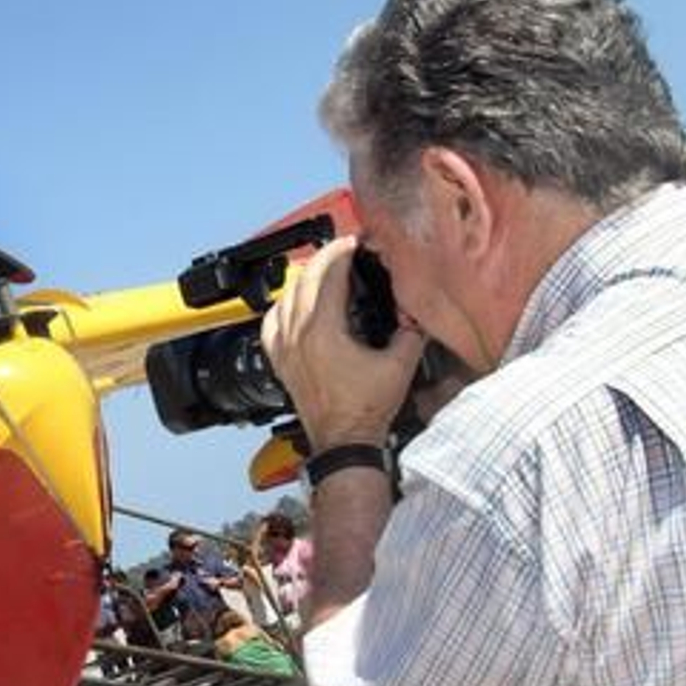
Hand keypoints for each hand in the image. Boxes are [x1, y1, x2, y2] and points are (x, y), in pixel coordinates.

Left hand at [260, 236, 424, 450]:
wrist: (343, 442)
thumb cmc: (364, 411)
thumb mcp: (399, 365)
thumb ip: (411, 332)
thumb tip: (414, 314)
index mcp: (323, 331)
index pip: (328, 274)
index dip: (343, 252)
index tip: (356, 243)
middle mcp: (297, 336)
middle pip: (303, 279)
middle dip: (324, 258)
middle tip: (342, 251)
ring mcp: (284, 349)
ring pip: (284, 297)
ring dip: (303, 278)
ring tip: (321, 271)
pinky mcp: (280, 362)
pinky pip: (271, 323)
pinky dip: (282, 306)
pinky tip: (292, 304)